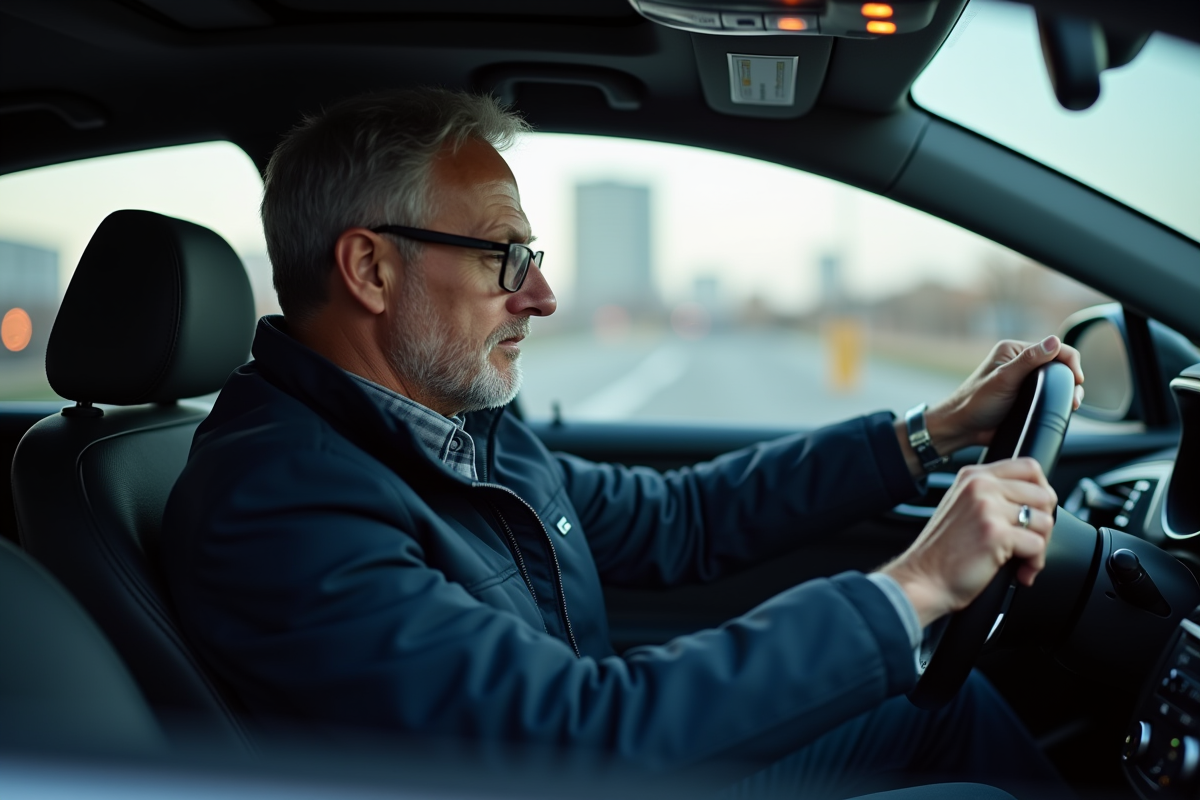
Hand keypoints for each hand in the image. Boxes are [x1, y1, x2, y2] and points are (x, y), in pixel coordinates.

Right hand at [879, 458, 1055, 626]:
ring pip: (1045, 521)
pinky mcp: (995, 533)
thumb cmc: (943, 552)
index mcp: (973, 476)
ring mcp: (987, 507)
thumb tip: (1036, 499)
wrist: (922, 579)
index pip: (1029, 467)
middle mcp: (980, 485)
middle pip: (1044, 496)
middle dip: (1043, 524)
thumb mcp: (962, 507)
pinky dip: (1033, 564)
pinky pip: (1038, 546)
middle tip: (1029, 542)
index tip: (1035, 513)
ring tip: (1022, 559)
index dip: (1042, 492)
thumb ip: (991, 495)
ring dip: (1040, 546)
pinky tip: (1019, 571)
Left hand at [921, 336, 1084, 459]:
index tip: (1076, 380)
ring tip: (1071, 405)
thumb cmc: (975, 402)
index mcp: (1014, 350)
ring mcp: (1024, 381)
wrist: (962, 429)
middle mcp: (1020, 363)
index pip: (1053, 348)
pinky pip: (1049, 396)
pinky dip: (1058, 401)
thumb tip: (1054, 342)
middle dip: (1070, 379)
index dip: (1070, 362)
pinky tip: (1061, 410)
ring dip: (1067, 392)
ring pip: (1057, 382)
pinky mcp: (1026, 398)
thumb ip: (1028, 360)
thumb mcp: (1004, 379)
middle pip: (1058, 365)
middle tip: (1074, 398)